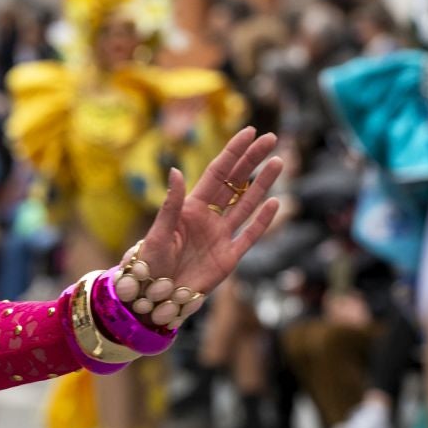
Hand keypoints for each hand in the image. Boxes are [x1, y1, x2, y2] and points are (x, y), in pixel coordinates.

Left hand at [136, 127, 282, 298]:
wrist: (155, 295)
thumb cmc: (150, 261)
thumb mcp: (158, 231)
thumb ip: (171, 203)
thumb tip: (175, 171)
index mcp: (191, 207)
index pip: (217, 172)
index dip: (233, 152)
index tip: (249, 132)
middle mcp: (209, 217)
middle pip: (235, 183)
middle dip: (252, 160)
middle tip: (270, 139)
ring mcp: (221, 236)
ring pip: (246, 204)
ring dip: (262, 184)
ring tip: (277, 162)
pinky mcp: (229, 258)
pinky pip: (249, 235)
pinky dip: (262, 220)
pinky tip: (275, 202)